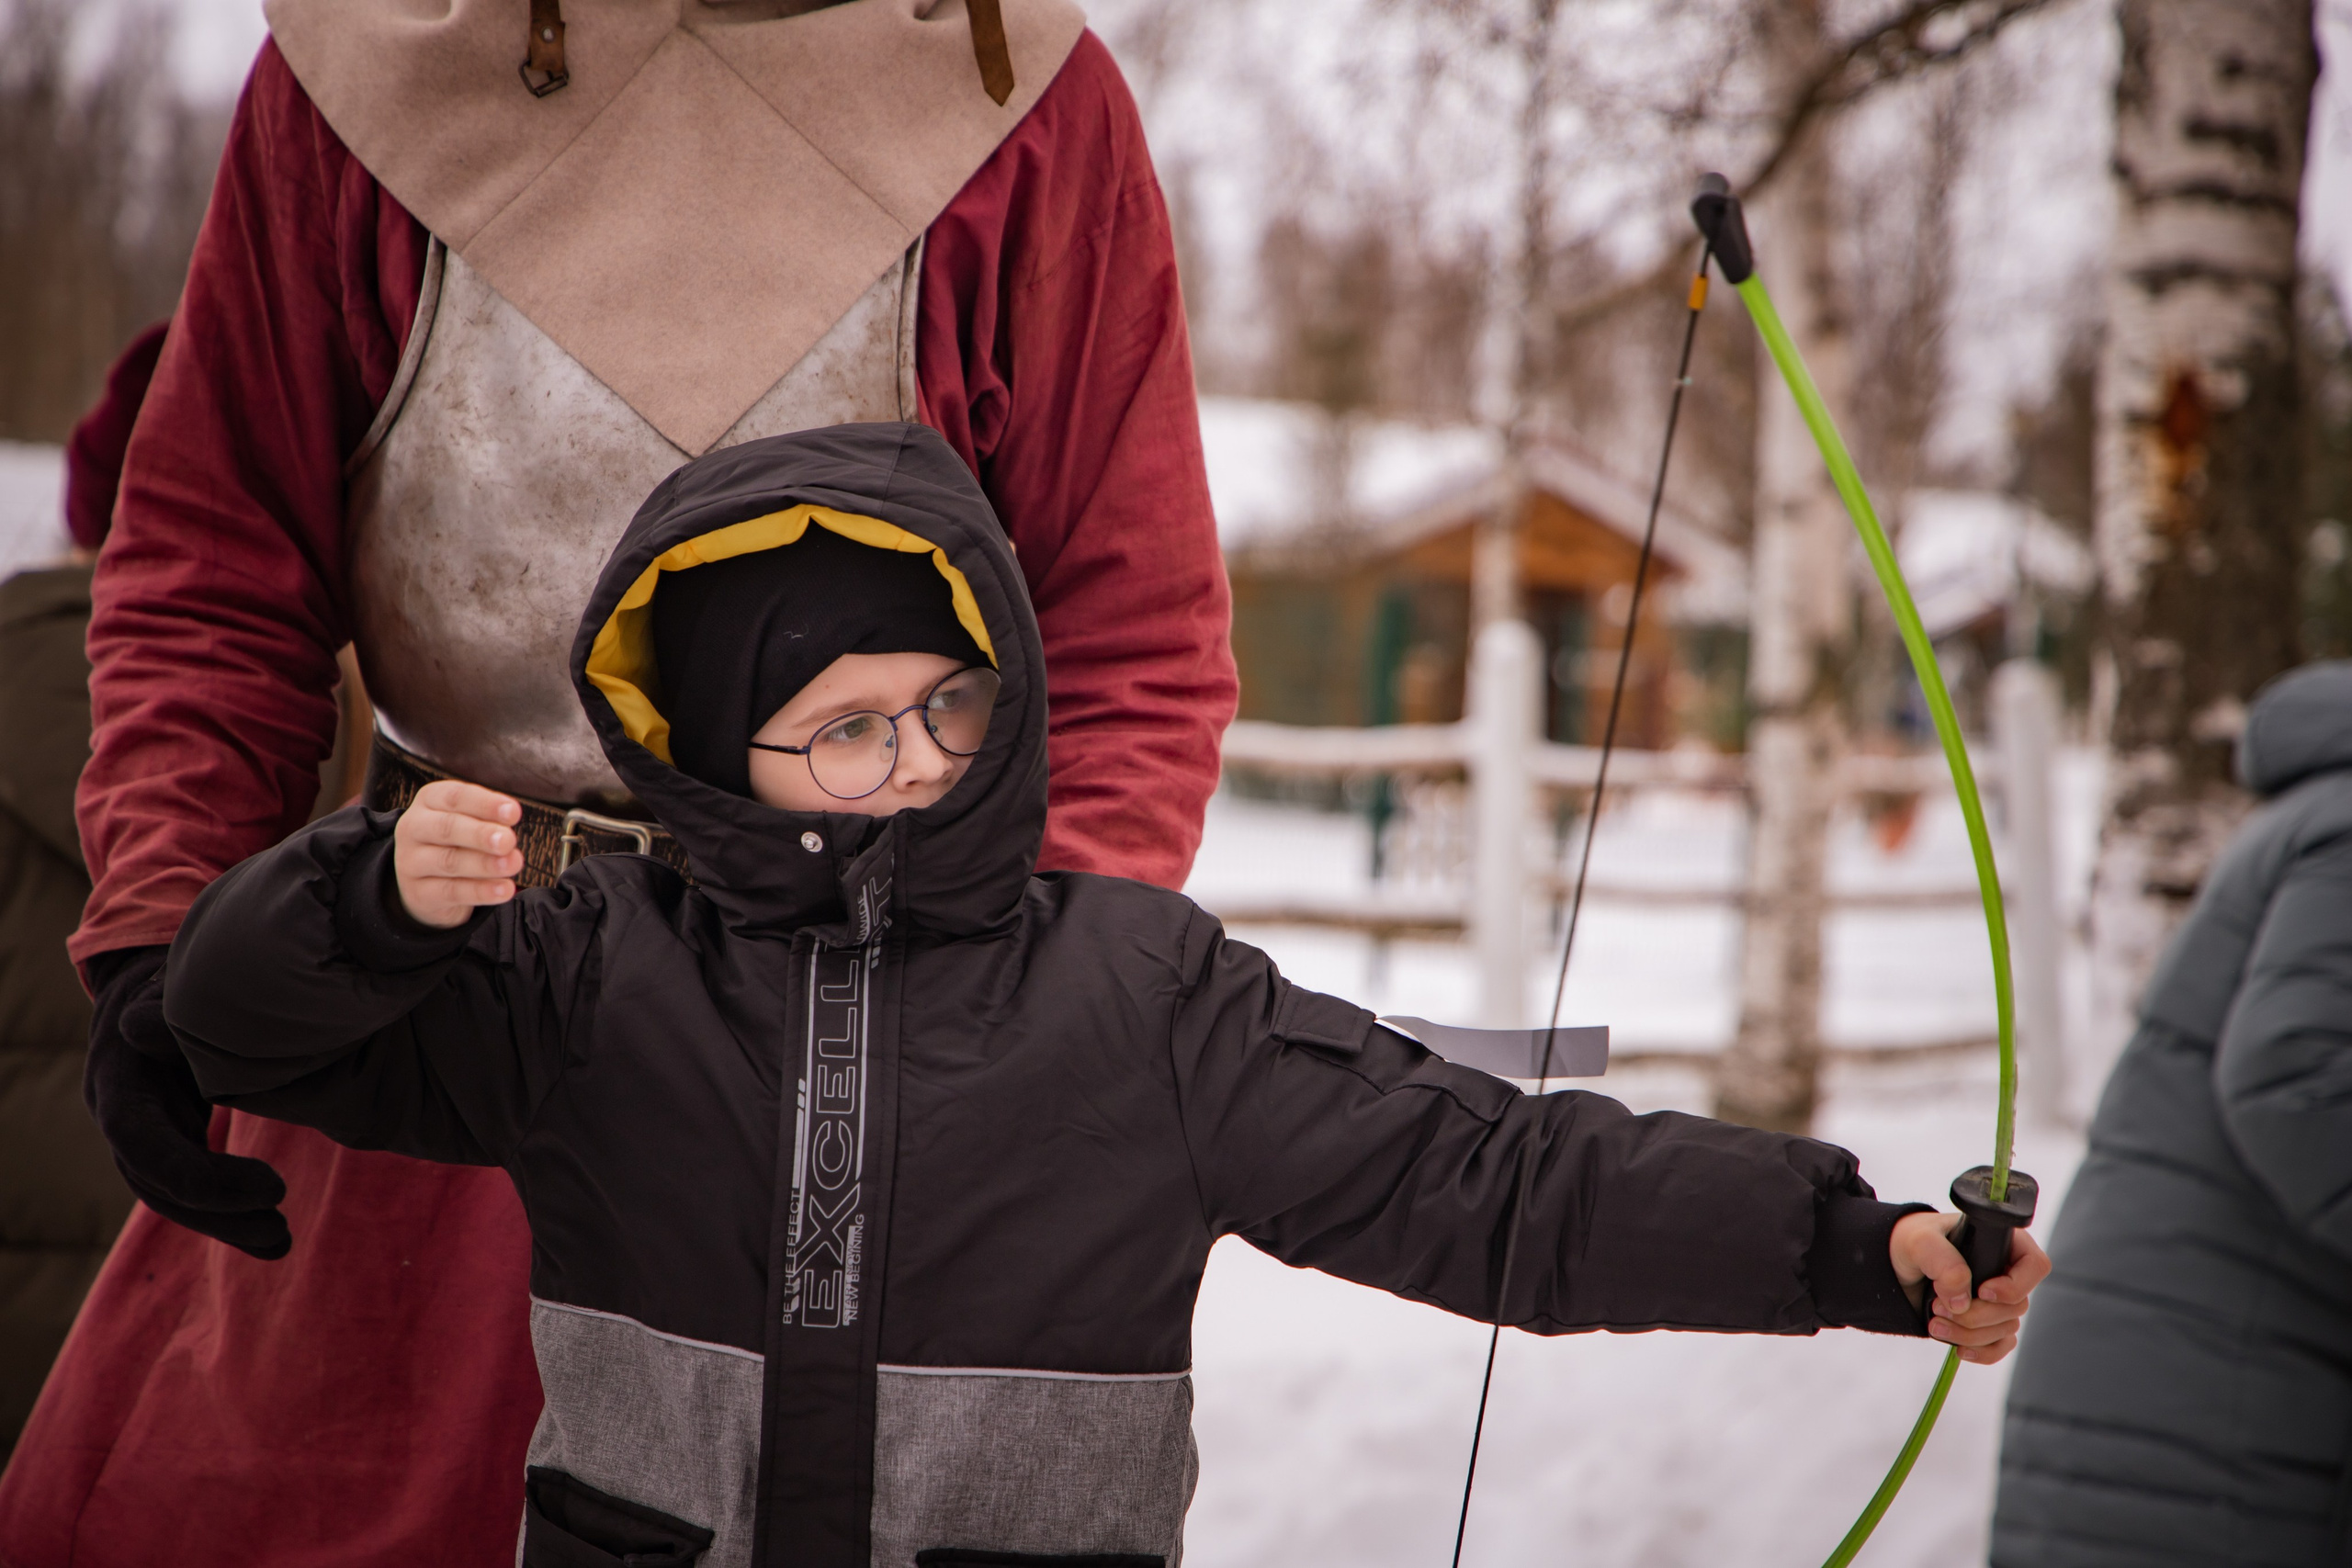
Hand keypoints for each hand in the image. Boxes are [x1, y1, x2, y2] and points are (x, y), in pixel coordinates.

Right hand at [82, 945, 291, 1259]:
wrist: (158, 983)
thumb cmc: (180, 978)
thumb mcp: (183, 986)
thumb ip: (178, 1010)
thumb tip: (163, 1017)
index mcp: (119, 1074)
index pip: (142, 1143)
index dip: (200, 1175)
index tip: (273, 1186)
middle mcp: (118, 1110)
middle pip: (156, 1182)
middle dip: (219, 1213)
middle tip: (282, 1228)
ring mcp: (138, 1130)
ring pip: (170, 1195)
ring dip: (226, 1224)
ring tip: (282, 1242)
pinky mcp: (164, 1140)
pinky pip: (188, 1188)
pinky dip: (228, 1213)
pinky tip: (273, 1237)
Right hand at [394, 781, 522, 927]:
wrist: (427, 879)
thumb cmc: (458, 839)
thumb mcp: (470, 819)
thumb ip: (489, 817)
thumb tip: (511, 816)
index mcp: (429, 800)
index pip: (455, 797)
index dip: (485, 804)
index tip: (514, 813)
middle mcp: (414, 827)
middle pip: (446, 828)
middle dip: (481, 834)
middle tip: (508, 841)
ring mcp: (411, 862)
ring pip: (449, 861)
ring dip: (484, 864)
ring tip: (512, 865)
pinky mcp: (418, 893)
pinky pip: (451, 891)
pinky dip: (481, 891)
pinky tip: (504, 890)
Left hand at [1889, 1210, 2049, 1364]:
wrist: (1895, 1266)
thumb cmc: (1912, 1242)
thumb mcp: (1920, 1242)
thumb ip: (1943, 1262)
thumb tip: (1962, 1300)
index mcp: (2002, 1242)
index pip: (2035, 1265)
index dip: (2015, 1285)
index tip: (1982, 1291)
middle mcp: (2006, 1272)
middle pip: (2018, 1305)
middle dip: (1978, 1315)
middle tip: (1940, 1308)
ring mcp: (1998, 1300)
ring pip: (2006, 1328)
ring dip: (1971, 1334)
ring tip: (1935, 1324)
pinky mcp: (1987, 1322)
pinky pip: (2000, 1345)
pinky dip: (1983, 1352)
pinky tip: (1959, 1349)